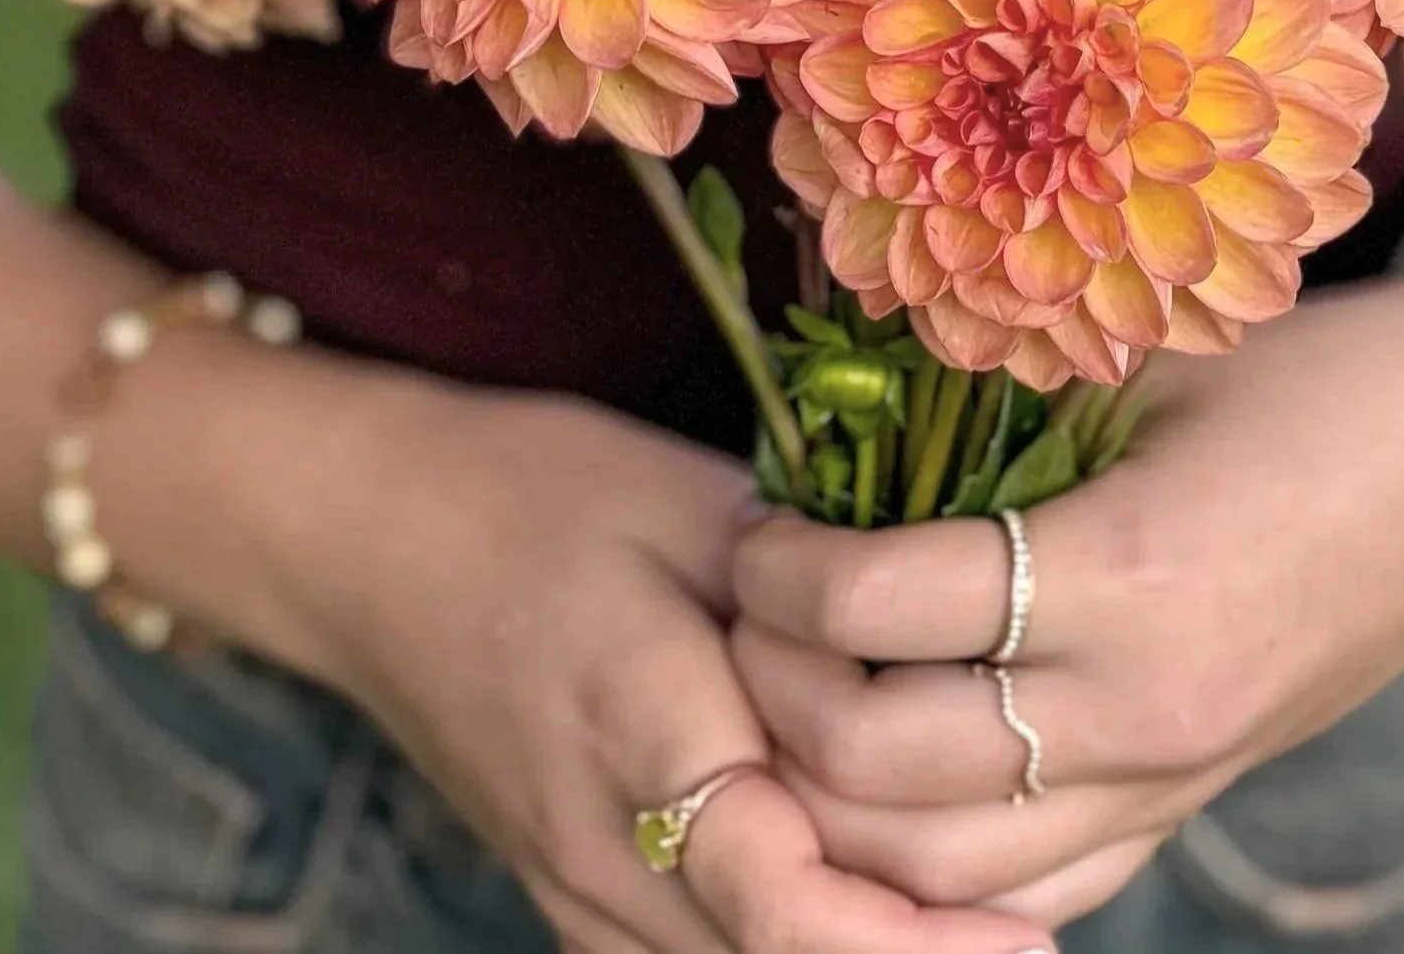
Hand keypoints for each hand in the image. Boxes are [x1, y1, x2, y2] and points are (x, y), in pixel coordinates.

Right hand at [244, 369, 1058, 953]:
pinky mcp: (568, 900)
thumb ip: (810, 600)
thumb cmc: (533, 493)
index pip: (786, 903)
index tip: (1028, 948)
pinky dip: (781, 944)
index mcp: (642, 729)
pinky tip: (862, 896)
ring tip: (972, 907)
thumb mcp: (688, 506)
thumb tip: (944, 648)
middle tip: (1035, 912)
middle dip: (910, 949)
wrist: (368, 537)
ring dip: (849, 947)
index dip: (913, 947)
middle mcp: (603, 846)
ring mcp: (573, 891)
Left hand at [731, 201, 1403, 927]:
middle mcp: (1146, 711)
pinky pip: (1029, 891)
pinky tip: (884, 773)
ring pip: (936, 869)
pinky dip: (931, 860)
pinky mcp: (1187, 805)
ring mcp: (1172, 778)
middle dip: (771, 691)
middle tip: (746, 607)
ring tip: (797, 686)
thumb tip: (819, 409)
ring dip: (830, 793)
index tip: (754, 519)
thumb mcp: (1142, 358)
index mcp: (1130, 573)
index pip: (878, 612)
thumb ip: (988, 402)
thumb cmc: (1302, 371)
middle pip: (878, 773)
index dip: (781, 571)